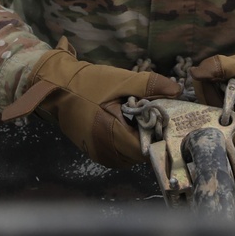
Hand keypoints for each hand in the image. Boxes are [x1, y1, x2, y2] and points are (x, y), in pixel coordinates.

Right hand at [2, 38, 180, 167]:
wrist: (56, 86)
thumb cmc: (89, 83)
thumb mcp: (121, 79)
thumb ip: (150, 85)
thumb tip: (178, 90)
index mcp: (111, 135)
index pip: (145, 149)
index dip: (157, 135)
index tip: (163, 119)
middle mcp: (105, 152)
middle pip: (139, 155)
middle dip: (149, 137)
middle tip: (153, 115)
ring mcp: (98, 154)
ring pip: (130, 156)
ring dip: (138, 140)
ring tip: (139, 118)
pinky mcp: (94, 151)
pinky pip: (119, 153)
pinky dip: (127, 142)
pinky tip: (127, 123)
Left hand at [190, 19, 234, 147]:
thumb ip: (221, 68)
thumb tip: (194, 73)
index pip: (220, 125)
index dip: (206, 104)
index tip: (202, 81)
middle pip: (222, 123)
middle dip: (211, 99)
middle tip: (209, 76)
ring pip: (228, 117)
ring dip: (219, 98)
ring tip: (220, 78)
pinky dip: (230, 98)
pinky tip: (230, 83)